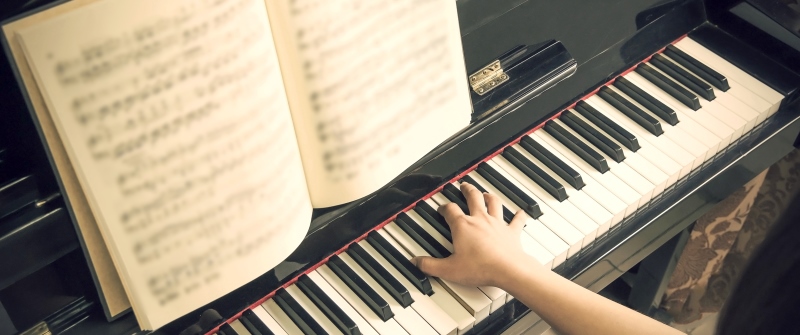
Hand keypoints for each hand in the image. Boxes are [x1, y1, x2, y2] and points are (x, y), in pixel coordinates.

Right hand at [412, 182, 537, 287]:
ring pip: (494, 203)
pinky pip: (517, 220)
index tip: (442, 209)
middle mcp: (480, 220)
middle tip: (465, 186)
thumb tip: (416, 262)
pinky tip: (521, 212)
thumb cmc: (481, 267)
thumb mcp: (449, 269)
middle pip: (473, 197)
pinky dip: (519, 216)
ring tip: (487, 193)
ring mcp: (497, 224)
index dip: (444, 208)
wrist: (508, 270)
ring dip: (490, 197)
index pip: (450, 210)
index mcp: (463, 226)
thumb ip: (430, 265)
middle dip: (468, 190)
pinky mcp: (512, 232)